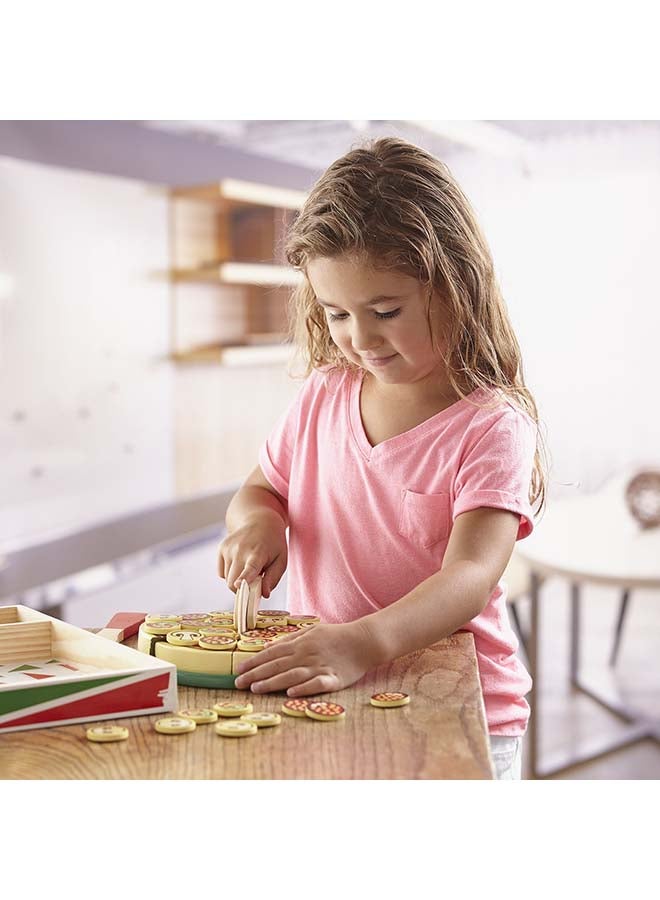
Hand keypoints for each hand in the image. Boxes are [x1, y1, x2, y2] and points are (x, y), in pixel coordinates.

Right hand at [218, 512, 286, 597]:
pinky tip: (240, 563)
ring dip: (237, 580)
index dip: (244, 578)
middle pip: (233, 582)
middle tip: (254, 583)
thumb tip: (264, 594)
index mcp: (258, 552)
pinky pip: (221, 573)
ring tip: (249, 568)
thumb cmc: (273, 544)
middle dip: (242, 590)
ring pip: (227, 579)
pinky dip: (230, 574)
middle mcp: (240, 549)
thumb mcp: (281, 560)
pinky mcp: (221, 548)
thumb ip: (273, 578)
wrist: (260, 521)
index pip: (250, 568)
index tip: (238, 585)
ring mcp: (228, 548)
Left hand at [234, 621, 375, 695]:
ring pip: (292, 675)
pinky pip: (316, 684)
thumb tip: (266, 646)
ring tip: (256, 689)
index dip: (254, 662)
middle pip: (277, 665)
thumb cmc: (336, 636)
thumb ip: (289, 639)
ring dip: (272, 682)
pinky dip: (303, 689)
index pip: (272, 653)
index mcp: (300, 643)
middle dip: (256, 674)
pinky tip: (290, 694)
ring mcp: (319, 667)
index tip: (238, 670)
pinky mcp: (333, 679)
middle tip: (238, 684)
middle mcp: (306, 654)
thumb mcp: (311, 630)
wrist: (364, 640)